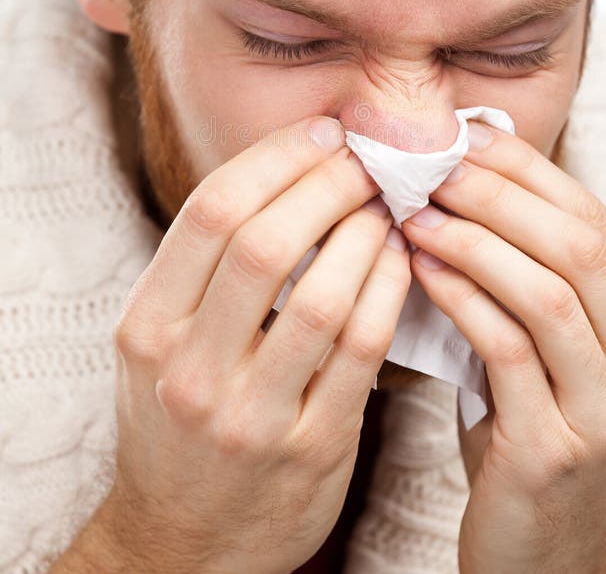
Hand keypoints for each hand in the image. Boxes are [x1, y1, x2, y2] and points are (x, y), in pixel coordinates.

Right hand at [109, 115, 410, 573]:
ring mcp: (249, 415)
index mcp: (146, 326)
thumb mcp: (159, 342)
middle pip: (266, 242)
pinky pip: (362, 349)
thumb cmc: (177, 420)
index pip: (211, 212)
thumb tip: (288, 170)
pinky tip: (401, 258)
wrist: (183, 541)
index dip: (277, 158)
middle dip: (329, 183)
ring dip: (368, 232)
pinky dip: (389, 288)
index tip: (322, 131)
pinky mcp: (310, 448)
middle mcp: (188, 368)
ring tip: (389, 203)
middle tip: (367, 157)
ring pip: (325, 294)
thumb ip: (206, 268)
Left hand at [401, 121, 605, 573]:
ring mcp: (604, 408)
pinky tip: (420, 268)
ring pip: (548, 293)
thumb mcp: (537, 360)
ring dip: (475, 240)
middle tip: (430, 167)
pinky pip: (509, 353)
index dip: (526, 172)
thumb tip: (449, 203)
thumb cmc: (529, 444)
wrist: (555, 564)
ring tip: (413, 212)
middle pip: (578, 245)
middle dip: (499, 194)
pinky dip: (463, 298)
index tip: (462, 139)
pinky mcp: (556, 452)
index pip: (590, 221)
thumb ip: (510, 291)